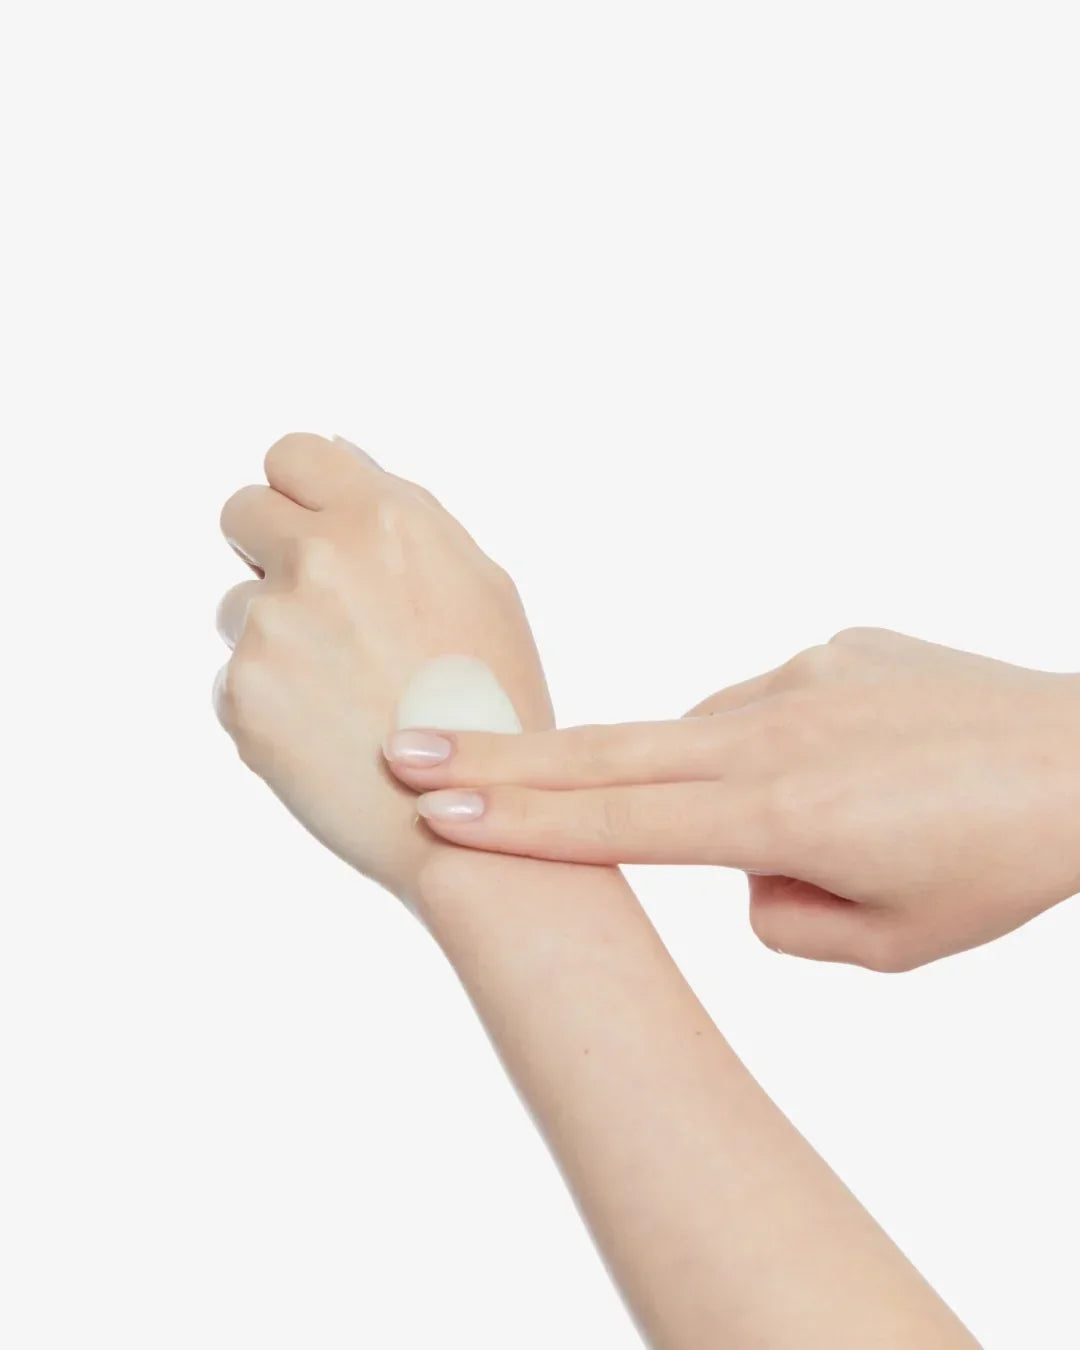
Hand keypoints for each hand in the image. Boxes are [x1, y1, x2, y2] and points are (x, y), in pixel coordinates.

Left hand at [213, 432, 553, 903]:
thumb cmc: (493, 701)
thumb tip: (341, 454)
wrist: (476, 819)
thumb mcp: (482, 586)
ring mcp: (274, 629)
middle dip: (268, 549)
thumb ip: (406, 512)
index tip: (311, 526)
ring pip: (236, 604)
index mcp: (385, 520)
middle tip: (319, 608)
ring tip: (342, 690)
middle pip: (241, 511)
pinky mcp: (243, 696)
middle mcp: (321, 560)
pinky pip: (234, 678)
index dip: (299, 491)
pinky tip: (327, 733)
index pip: (291, 454)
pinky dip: (269, 702)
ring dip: (272, 634)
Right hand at [383, 627, 1079, 968]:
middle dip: (498, 756)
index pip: (618, 822)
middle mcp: (773, 734)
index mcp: (782, 816)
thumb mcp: (889, 942)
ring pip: (695, 736)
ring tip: (803, 819)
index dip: (518, 820)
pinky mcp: (830, 649)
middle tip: (404, 743)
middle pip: (607, 752)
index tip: (435, 804)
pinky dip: (764, 748)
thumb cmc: (1002, 863)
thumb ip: (779, 913)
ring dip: (682, 777)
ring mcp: (800, 679)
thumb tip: (737, 863)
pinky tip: (842, 771)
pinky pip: (761, 707)